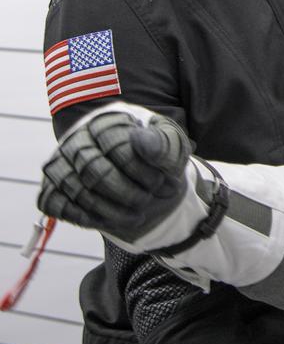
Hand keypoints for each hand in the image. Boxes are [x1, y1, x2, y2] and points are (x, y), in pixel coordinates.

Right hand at [38, 107, 191, 241]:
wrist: (146, 179)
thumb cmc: (157, 157)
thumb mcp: (171, 146)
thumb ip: (162, 142)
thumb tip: (139, 140)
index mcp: (107, 122)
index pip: (114, 145)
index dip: (139, 168)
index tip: (160, 182)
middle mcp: (78, 139)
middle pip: (93, 169)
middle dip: (125, 192)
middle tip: (146, 201)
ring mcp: (61, 163)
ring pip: (75, 189)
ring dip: (108, 209)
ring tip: (136, 216)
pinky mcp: (52, 187)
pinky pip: (54, 204)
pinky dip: (81, 217)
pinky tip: (108, 221)